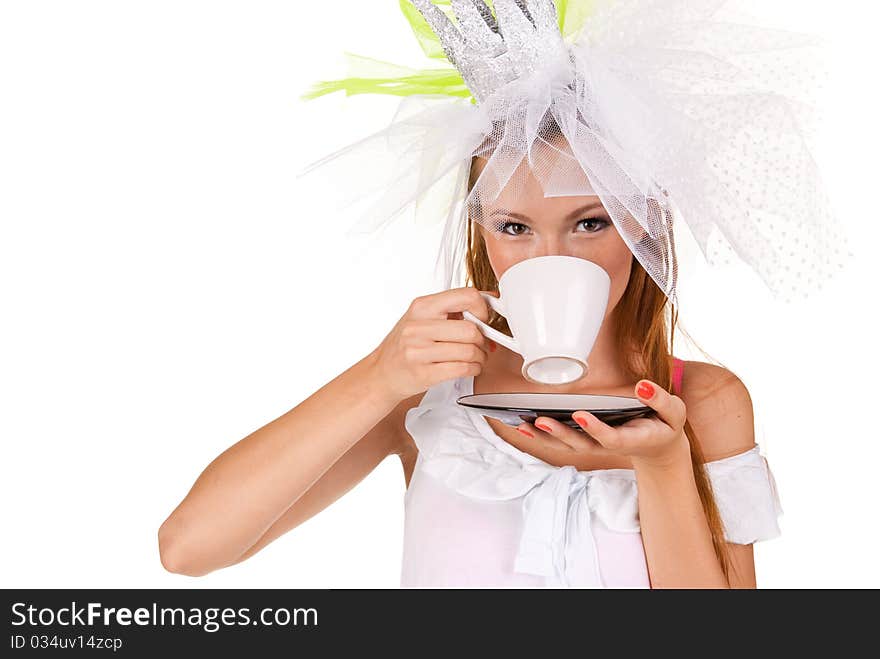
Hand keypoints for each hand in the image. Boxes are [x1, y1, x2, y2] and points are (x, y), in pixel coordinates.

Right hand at [367, 287, 493, 401]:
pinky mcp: (423, 373)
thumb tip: (490, 298)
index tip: (483, 319)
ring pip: (469, 351)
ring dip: (480, 357)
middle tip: (482, 344)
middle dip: (483, 340)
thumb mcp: (422, 318)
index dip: (482, 309)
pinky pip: (462, 369)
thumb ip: (451, 308)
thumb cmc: (405, 345)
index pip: (466, 296)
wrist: (381, 373)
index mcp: (421, 306)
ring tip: (476, 357)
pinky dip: (474, 369)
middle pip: (471, 329)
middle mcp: (418, 327)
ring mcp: (419, 351)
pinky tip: (470, 367)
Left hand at [507, 379, 691, 471]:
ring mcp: (596, 445)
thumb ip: (661, 400)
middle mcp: (610, 445)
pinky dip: (543, 436)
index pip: (611, 437)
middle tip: (541, 421)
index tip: (580, 415)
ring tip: (523, 424)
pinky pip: (562, 442)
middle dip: (561, 435)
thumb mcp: (674, 412)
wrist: (659, 447)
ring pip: (568, 446)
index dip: (595, 429)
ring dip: (545, 437)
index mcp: (632, 439)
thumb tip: (643, 387)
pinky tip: (524, 426)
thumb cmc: (665, 425)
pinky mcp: (587, 441)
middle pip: (582, 444)